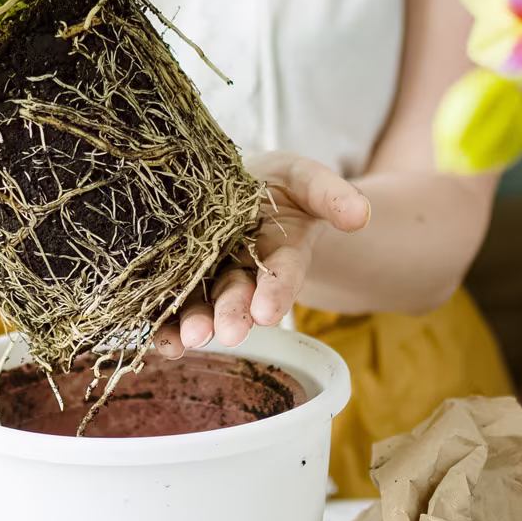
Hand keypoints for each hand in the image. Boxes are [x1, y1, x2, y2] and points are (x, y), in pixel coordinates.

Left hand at [154, 152, 370, 357]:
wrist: (233, 186)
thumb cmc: (275, 185)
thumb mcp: (305, 179)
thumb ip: (331, 194)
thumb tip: (361, 215)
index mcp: (281, 253)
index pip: (282, 275)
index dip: (277, 292)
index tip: (268, 312)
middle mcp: (245, 273)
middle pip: (240, 296)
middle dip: (234, 315)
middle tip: (229, 333)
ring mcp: (210, 279)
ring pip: (203, 306)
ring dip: (195, 325)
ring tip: (188, 339)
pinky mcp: (177, 279)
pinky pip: (170, 305)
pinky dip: (164, 326)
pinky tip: (160, 341)